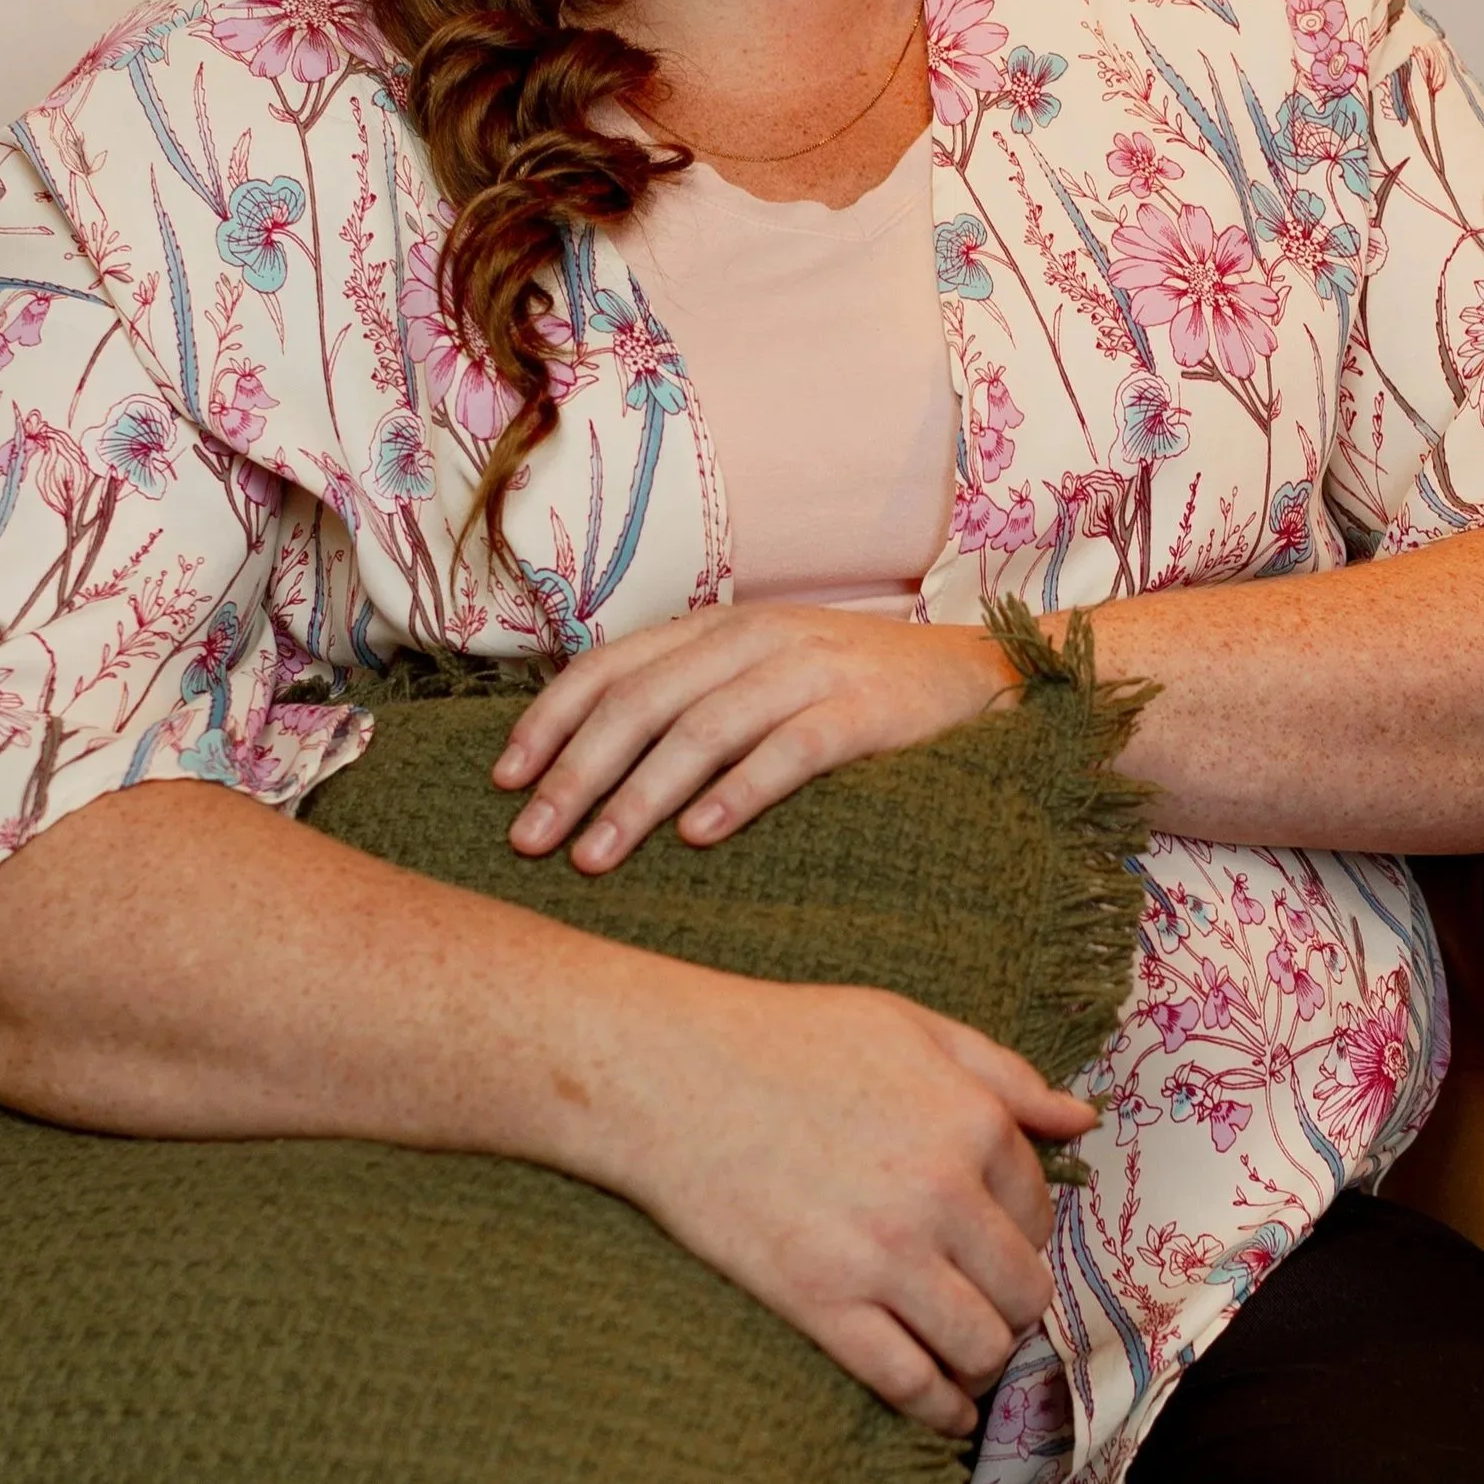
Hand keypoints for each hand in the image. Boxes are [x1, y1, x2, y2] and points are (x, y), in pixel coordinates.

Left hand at [494, 603, 1017, 871]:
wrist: (979, 678)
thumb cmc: (853, 694)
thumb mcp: (762, 676)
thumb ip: (690, 698)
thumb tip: (587, 762)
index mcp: (719, 626)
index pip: (611, 666)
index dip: (550, 721)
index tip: (503, 781)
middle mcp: (756, 637)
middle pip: (642, 702)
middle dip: (576, 774)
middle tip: (530, 840)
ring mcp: (812, 669)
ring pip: (703, 729)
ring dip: (638, 797)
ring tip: (595, 856)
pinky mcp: (866, 710)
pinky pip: (791, 751)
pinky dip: (739, 792)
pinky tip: (699, 836)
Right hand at [596, 966, 1097, 1437]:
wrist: (671, 1074)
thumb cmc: (787, 1039)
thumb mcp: (907, 1026)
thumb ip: (1003, 1074)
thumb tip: (1080, 1123)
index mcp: (970, 1122)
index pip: (1041, 1209)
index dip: (1023, 1230)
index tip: (996, 1240)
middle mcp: (941, 1195)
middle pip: (1024, 1290)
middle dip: (1013, 1304)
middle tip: (987, 1304)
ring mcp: (883, 1258)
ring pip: (981, 1347)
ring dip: (983, 1361)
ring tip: (966, 1354)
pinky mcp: (823, 1306)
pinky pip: (910, 1384)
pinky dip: (938, 1409)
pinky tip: (942, 1409)